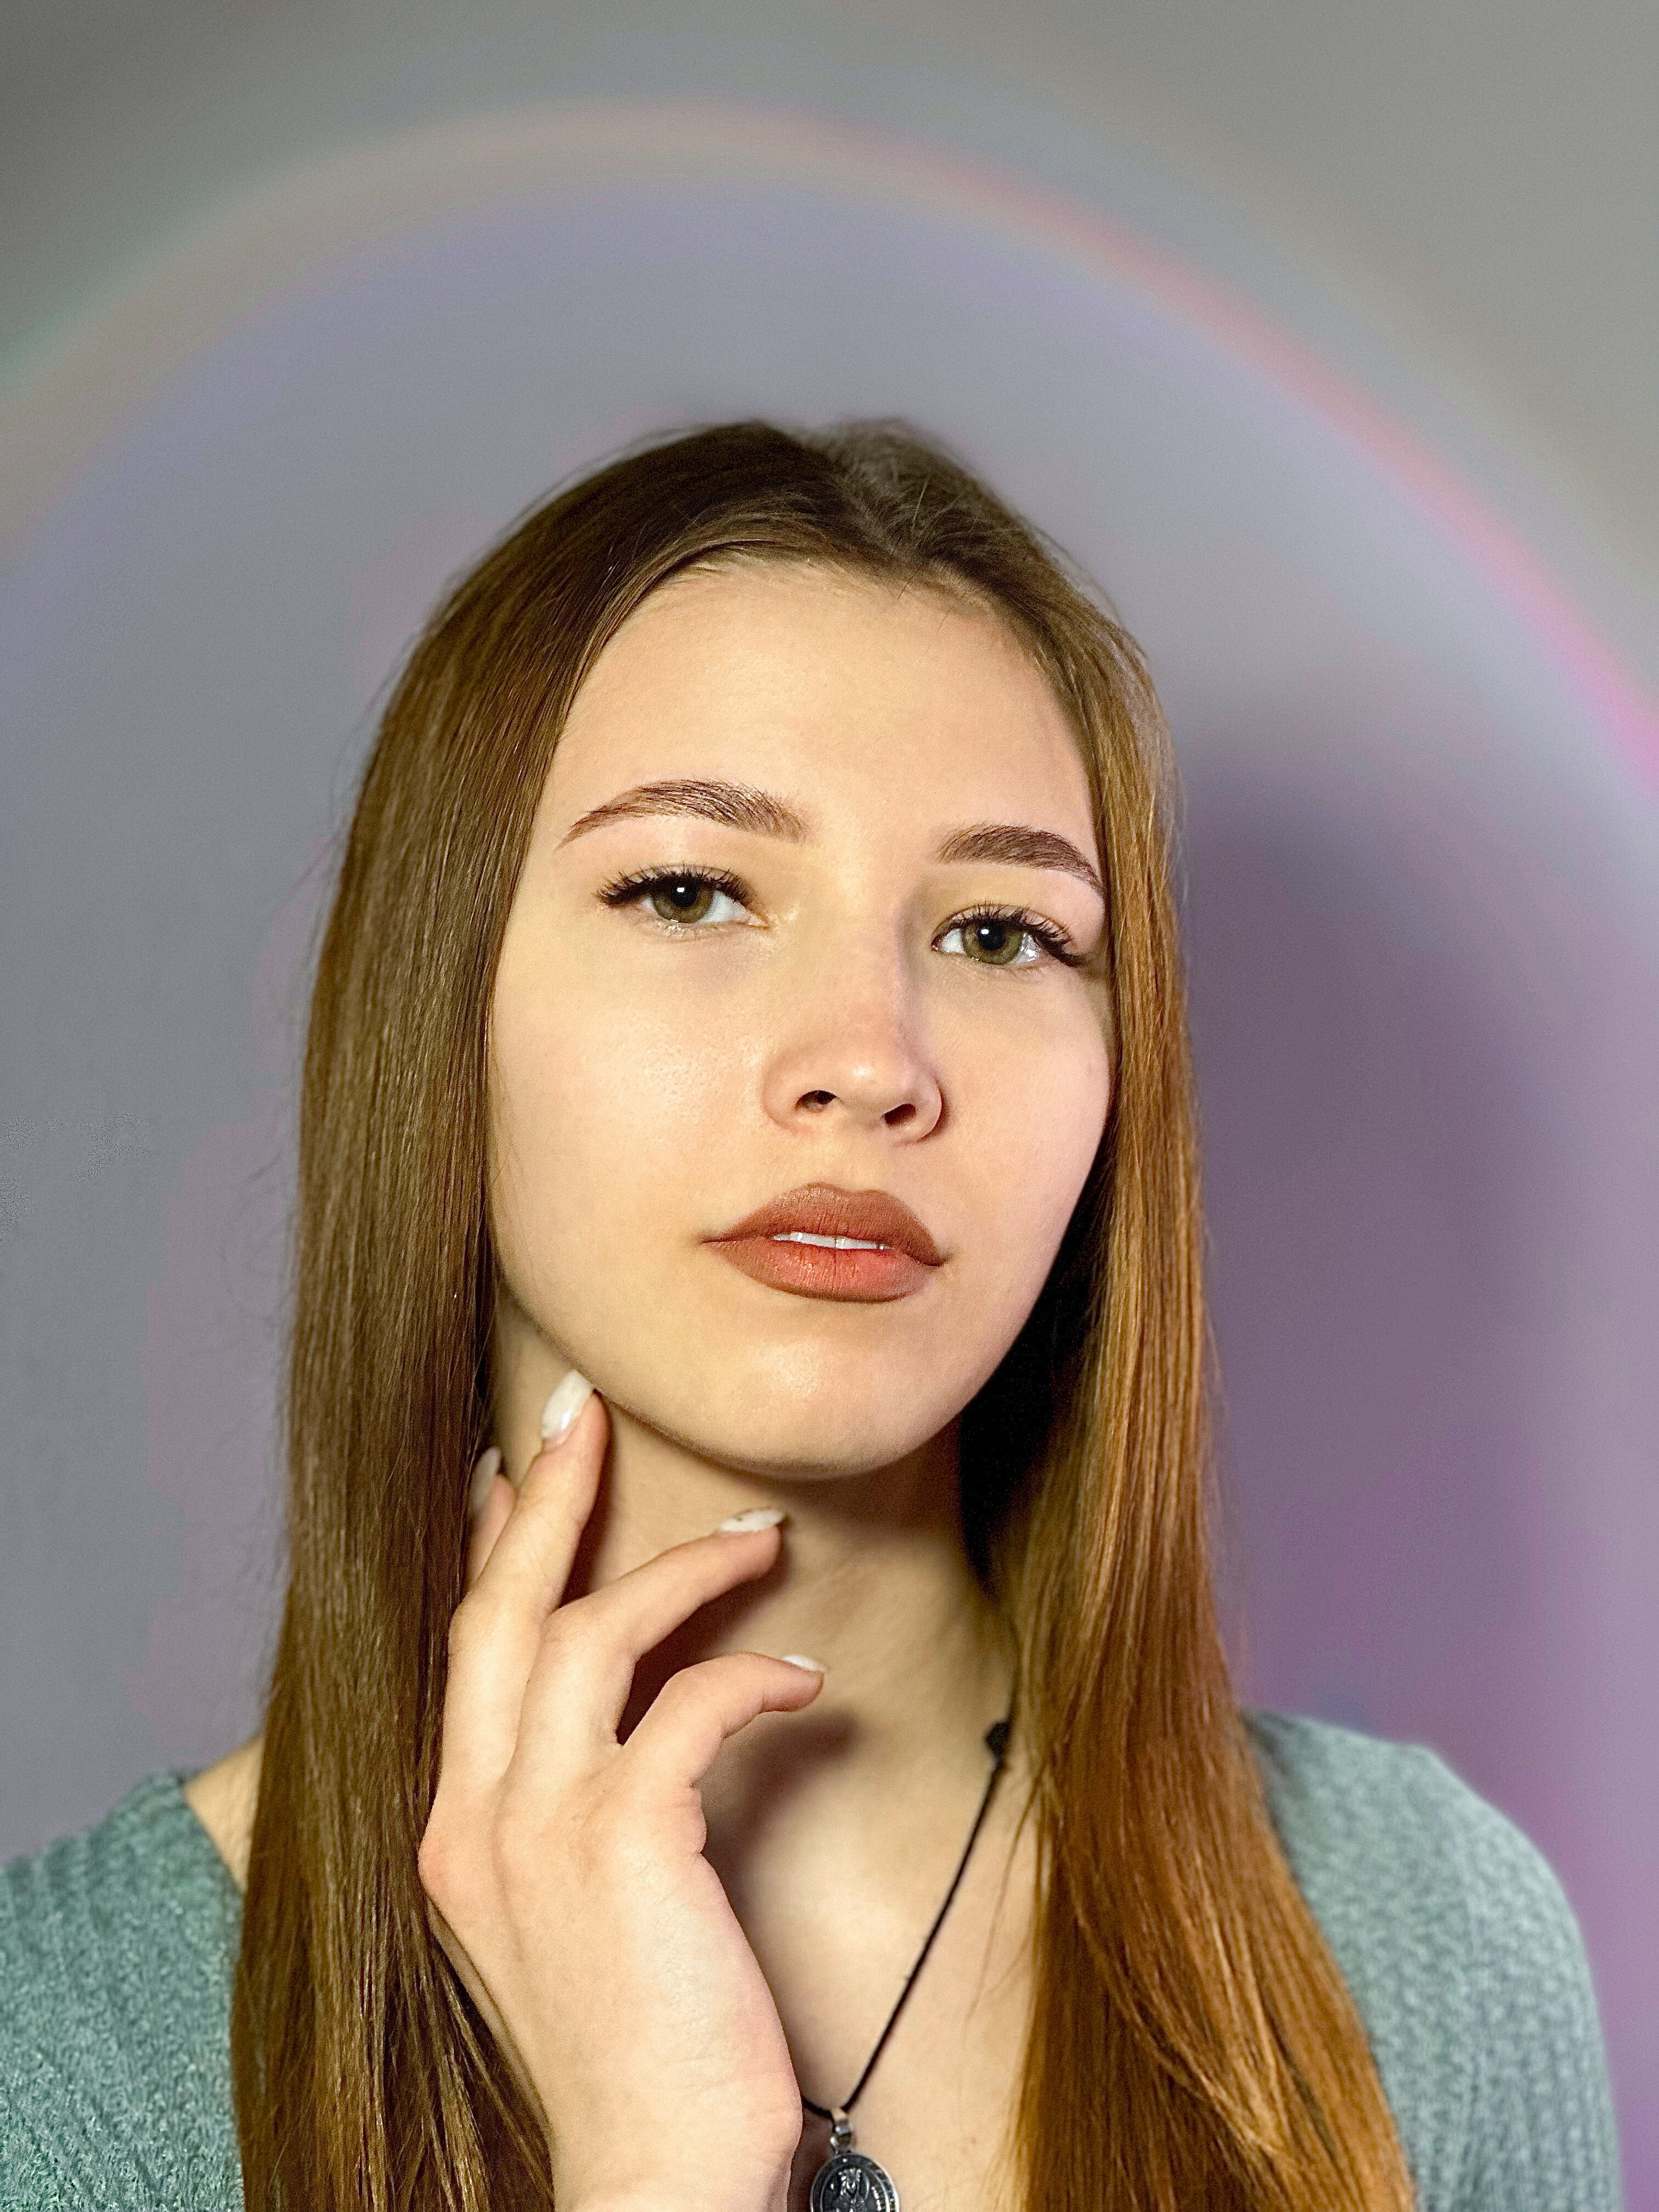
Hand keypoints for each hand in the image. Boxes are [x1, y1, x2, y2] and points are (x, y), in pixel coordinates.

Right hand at [417, 1376, 822, 2211]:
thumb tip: (633, 1713)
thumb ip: (571, 1810)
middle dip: (544, 1497)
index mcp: (455, 1830)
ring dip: (682, 1568)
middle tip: (585, 1410)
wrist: (650, 2178)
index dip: (489, 1547)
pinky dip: (749, 1672)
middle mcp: (475, 1817)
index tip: (508, 1467)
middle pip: (501, 1610)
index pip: (465, 1649)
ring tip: (759, 1535)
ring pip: (592, 1634)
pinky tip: (804, 1677)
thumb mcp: (571, 1914)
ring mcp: (538, 1831)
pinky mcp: (625, 1847)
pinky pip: (687, 1707)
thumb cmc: (635, 2046)